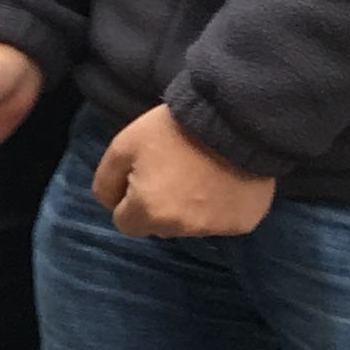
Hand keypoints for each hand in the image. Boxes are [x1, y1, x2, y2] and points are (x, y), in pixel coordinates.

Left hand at [93, 103, 274, 237]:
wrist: (231, 121)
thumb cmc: (172, 130)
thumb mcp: (123, 146)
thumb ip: (106, 181)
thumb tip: (111, 204)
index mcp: (150, 212)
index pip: (126, 224)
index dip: (130, 201)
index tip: (143, 178)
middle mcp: (183, 228)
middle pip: (159, 227)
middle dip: (159, 207)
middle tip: (172, 173)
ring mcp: (216, 228)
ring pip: (191, 226)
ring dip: (189, 209)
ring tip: (199, 174)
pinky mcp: (243, 223)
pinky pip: (222, 222)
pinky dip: (220, 208)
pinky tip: (223, 182)